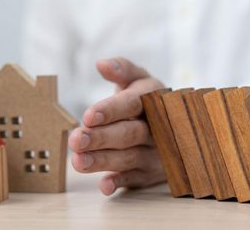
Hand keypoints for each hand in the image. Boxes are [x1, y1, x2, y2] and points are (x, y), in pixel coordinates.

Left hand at [68, 58, 165, 195]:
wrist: (173, 124)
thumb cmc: (145, 99)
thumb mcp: (138, 79)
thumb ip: (122, 69)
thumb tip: (101, 64)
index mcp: (153, 99)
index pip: (131, 104)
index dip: (110, 111)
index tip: (87, 117)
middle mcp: (158, 127)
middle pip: (129, 133)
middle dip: (101, 138)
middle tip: (76, 140)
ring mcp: (156, 152)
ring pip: (129, 157)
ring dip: (103, 161)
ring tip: (78, 162)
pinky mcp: (151, 172)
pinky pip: (136, 179)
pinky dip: (120, 182)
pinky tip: (104, 185)